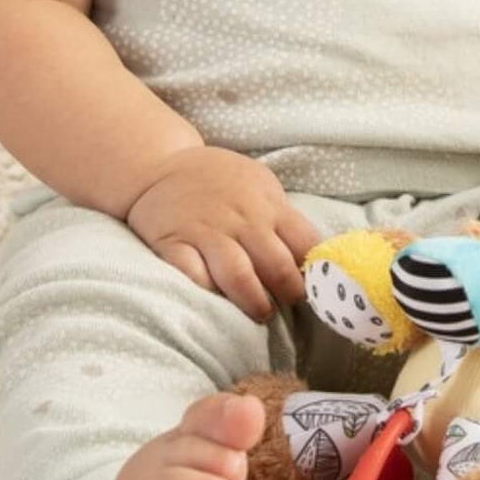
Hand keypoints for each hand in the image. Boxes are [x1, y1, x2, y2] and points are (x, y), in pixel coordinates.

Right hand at [124, 148, 321, 322]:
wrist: (160, 167)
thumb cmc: (221, 183)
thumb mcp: (261, 188)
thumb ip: (283, 220)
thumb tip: (315, 259)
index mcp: (269, 206)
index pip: (306, 244)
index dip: (317, 272)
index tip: (319, 287)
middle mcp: (242, 220)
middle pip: (277, 266)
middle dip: (290, 293)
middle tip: (290, 305)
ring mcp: (206, 232)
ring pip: (239, 276)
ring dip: (254, 302)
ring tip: (260, 312)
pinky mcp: (173, 244)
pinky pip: (192, 275)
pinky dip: (206, 291)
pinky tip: (216, 298)